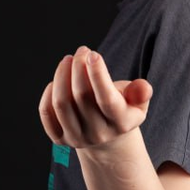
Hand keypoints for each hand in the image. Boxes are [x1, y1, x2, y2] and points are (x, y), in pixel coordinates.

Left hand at [38, 46, 152, 148]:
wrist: (106, 136)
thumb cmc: (121, 108)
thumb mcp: (136, 101)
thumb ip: (140, 92)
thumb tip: (143, 88)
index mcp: (121, 123)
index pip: (107, 99)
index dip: (98, 75)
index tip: (93, 54)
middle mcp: (98, 134)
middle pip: (81, 96)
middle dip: (78, 67)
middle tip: (82, 51)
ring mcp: (77, 139)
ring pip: (61, 103)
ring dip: (61, 75)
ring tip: (68, 60)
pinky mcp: (59, 139)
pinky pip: (47, 113)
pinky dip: (49, 92)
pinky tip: (58, 80)